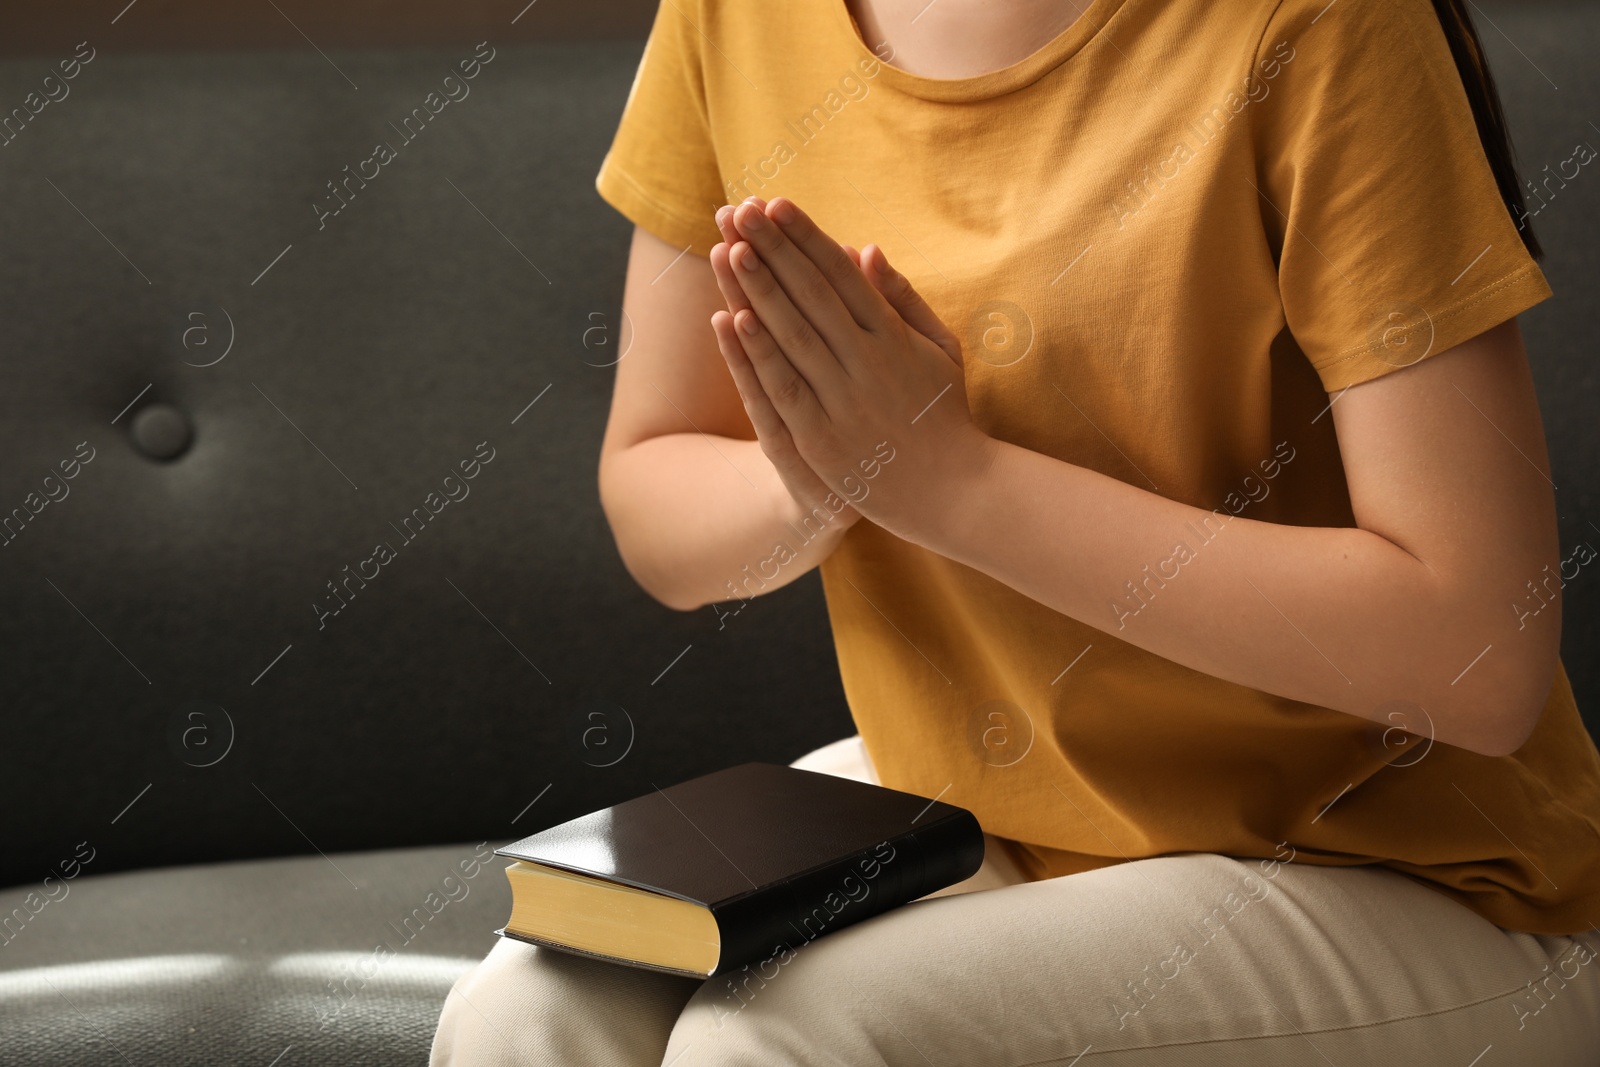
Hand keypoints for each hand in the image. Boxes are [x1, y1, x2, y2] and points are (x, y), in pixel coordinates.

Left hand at [707, 196, 991, 544]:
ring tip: (730, 248)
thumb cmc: (944, 414)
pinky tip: (733, 319)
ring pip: (794, 335)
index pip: (842, 274)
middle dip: (774, 249)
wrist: (954, 491)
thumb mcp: (939, 348)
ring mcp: (845, 401)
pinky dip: (760, 354)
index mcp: (894, 335)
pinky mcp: (823, 439)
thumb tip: (865, 248)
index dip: (806, 237)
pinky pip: (785, 388)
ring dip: (759, 290)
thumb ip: (903, 298)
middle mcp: (869, 361)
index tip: (776, 203)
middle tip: (738, 210)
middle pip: (812, 294)